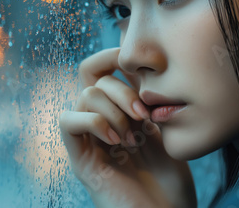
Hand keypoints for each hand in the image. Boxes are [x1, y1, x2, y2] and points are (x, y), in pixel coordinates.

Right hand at [60, 48, 195, 207]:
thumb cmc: (171, 180)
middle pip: (92, 79)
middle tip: (143, 116)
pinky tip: (115, 141)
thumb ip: (148, 101)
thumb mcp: (165, 130)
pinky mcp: (80, 159)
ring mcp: (89, 140)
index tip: (137, 66)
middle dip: (121, 90)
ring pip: (83, 96)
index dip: (111, 57)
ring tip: (132, 137)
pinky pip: (67, 122)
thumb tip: (141, 67)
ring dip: (112, 110)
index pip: (99, 70)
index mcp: (118, 112)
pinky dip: (92, 122)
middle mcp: (100, 123)